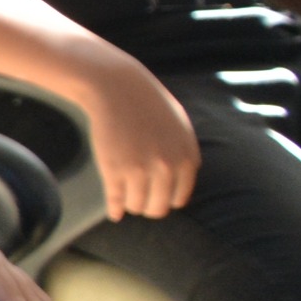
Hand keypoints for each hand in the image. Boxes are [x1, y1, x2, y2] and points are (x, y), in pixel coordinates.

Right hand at [85, 57, 199, 218]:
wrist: (118, 88)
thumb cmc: (149, 105)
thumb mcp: (180, 130)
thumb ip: (183, 157)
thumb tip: (178, 187)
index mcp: (186, 159)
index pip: (179, 198)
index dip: (165, 198)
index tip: (154, 195)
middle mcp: (166, 168)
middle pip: (158, 208)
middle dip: (148, 206)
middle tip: (139, 199)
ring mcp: (139, 170)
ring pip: (137, 206)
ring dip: (131, 204)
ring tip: (125, 196)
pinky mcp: (114, 170)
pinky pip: (115, 200)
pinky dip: (114, 210)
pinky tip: (113, 212)